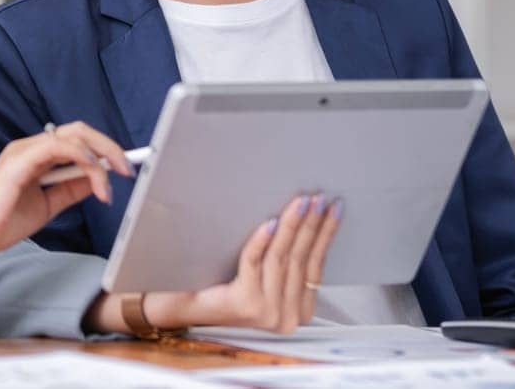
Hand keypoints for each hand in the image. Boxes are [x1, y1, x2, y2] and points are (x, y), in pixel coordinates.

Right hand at [0, 121, 131, 260]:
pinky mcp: (18, 160)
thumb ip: (71, 189)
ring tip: (111, 183)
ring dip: (100, 156)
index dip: (106, 149)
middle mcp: (31, 146)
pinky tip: (93, 170)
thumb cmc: (1, 221)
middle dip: (110, 147)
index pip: (77, 141)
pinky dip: (80, 155)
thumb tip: (98, 180)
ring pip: (73, 136)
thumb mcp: (48, 205)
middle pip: (80, 131)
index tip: (127, 166)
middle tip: (129, 169)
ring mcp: (24, 151)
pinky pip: (56, 146)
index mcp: (37, 155)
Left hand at [147, 192, 340, 333]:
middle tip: (320, 198)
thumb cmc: (219, 285)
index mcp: (297, 311)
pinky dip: (263, 239)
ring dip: (293, 225)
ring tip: (301, 202)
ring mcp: (267, 313)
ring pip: (282, 258)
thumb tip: (306, 218)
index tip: (334, 208)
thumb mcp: (263, 276)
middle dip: (314, 224)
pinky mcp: (244, 304)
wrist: (180, 304)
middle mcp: (286, 317)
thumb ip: (283, 261)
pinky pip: (256, 262)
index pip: (316, 266)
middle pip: (301, 258)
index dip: (326, 234)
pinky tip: (271, 221)